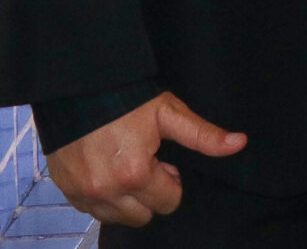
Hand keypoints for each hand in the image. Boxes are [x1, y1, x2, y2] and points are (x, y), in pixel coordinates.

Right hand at [45, 91, 246, 226]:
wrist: (80, 89)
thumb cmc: (127, 100)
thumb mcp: (169, 113)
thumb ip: (203, 135)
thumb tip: (239, 143)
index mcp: (135, 175)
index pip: (168, 203)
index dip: (171, 180)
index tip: (163, 160)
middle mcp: (107, 191)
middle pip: (143, 217)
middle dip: (150, 194)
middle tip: (145, 163)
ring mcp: (83, 194)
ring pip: (117, 218)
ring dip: (126, 200)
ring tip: (125, 166)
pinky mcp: (67, 191)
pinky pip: (92, 211)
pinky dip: (103, 198)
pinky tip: (106, 171)